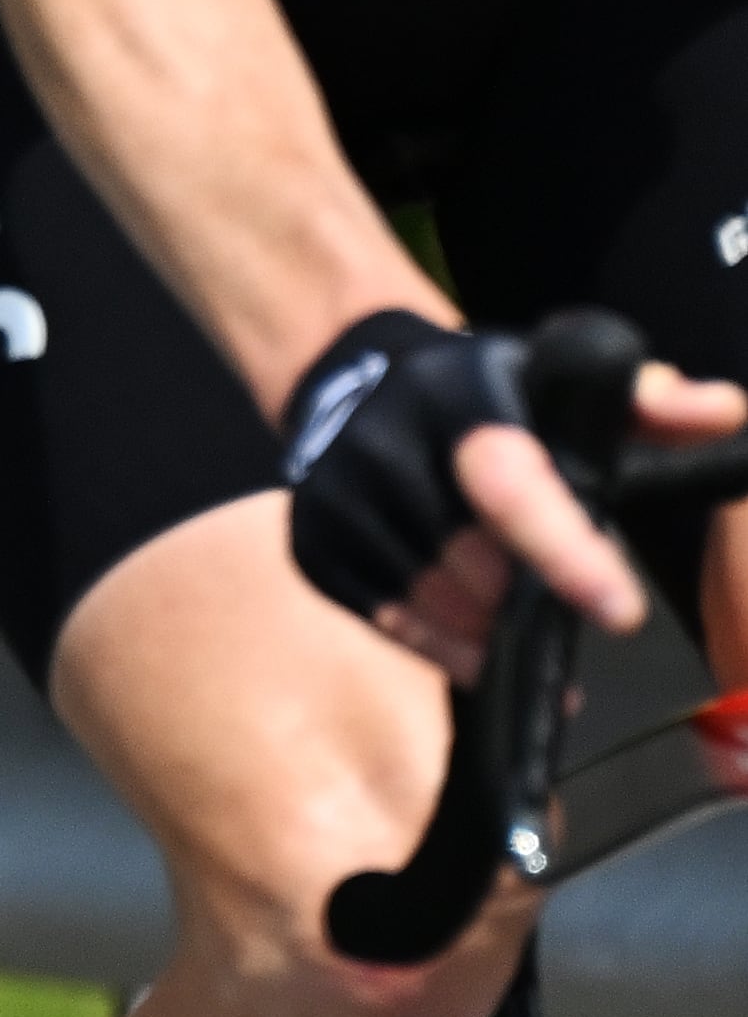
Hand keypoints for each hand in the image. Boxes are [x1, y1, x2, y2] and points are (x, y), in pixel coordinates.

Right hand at [286, 313, 745, 677]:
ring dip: (487, 631)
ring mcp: (335, 499)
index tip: (621, 612)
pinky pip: (387, 623)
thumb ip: (650, 399)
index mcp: (458, 399)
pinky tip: (471, 640)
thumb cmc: (480, 386)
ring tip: (518, 621)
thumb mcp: (560, 374)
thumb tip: (723, 412)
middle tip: (563, 597)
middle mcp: (383, 446)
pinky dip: (439, 644)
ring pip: (432, 606)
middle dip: (529, 599)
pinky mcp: (310, 544)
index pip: (510, 486)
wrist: (347, 372)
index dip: (564, 552)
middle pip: (475, 569)